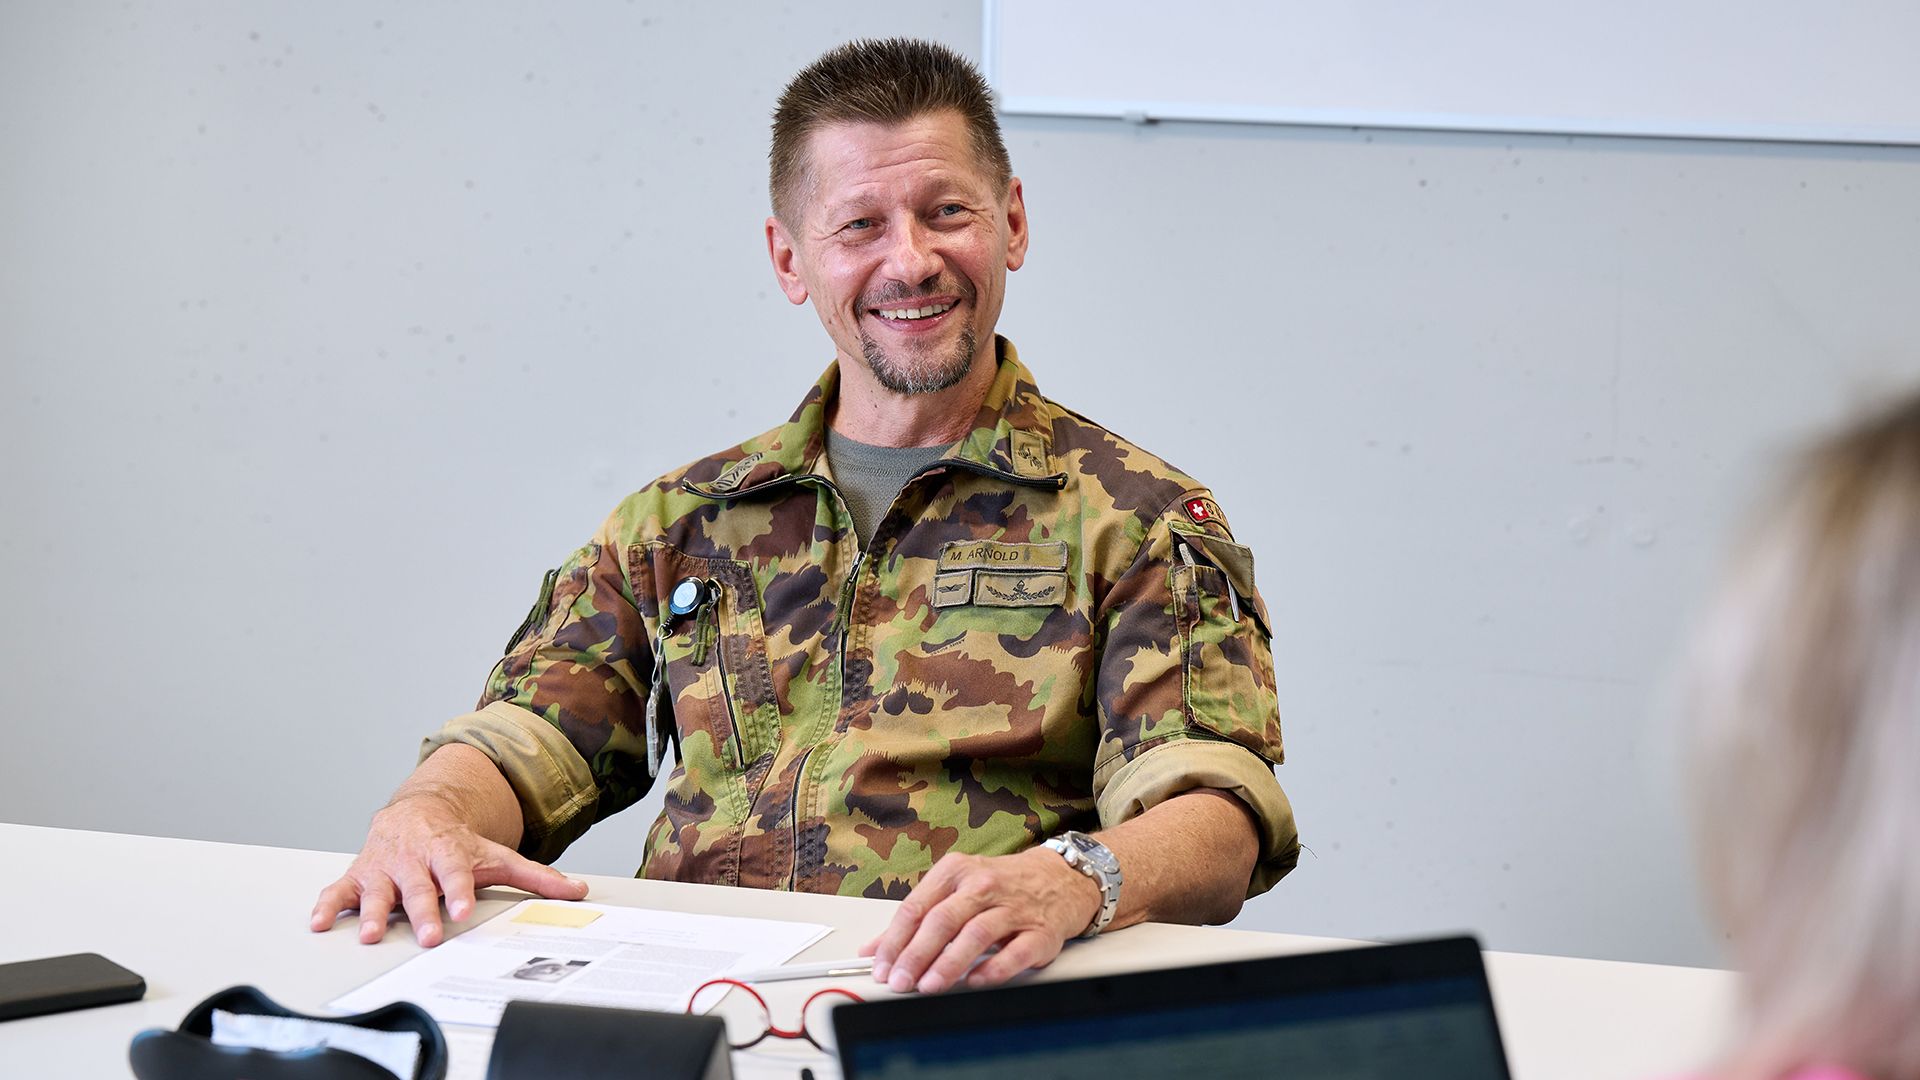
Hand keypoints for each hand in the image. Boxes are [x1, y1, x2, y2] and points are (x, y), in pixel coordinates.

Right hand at [310, 793, 588, 946]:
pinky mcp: (359, 874)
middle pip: (417, 888)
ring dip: (371, 912)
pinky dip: (328, 905)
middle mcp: (414, 859)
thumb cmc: (457, 841)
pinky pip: (339, 890)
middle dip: (420, 911)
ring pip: (376, 891)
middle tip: (426, 934)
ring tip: (368, 935)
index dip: (458, 891)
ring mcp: (384, 867)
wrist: (418, 811)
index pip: (455, 873)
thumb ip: (536, 875)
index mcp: (448, 852)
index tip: (462, 911)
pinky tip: (320, 923)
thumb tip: (579, 890)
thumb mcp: (496, 854)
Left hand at [861, 846, 1100, 993]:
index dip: (894, 940)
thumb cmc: (1002, 885)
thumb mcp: (954, 888)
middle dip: (916, 955)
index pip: (916, 907)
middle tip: (900, 981)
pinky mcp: (1039, 931)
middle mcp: (984, 885)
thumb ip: (915, 918)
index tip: (880, 966)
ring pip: (976, 934)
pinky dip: (992, 969)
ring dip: (949, 963)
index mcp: (956, 871)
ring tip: (929, 986)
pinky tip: (974, 982)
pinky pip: (1014, 952)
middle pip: (942, 920)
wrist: (1060, 879)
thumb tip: (873, 949)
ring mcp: (1014, 908)